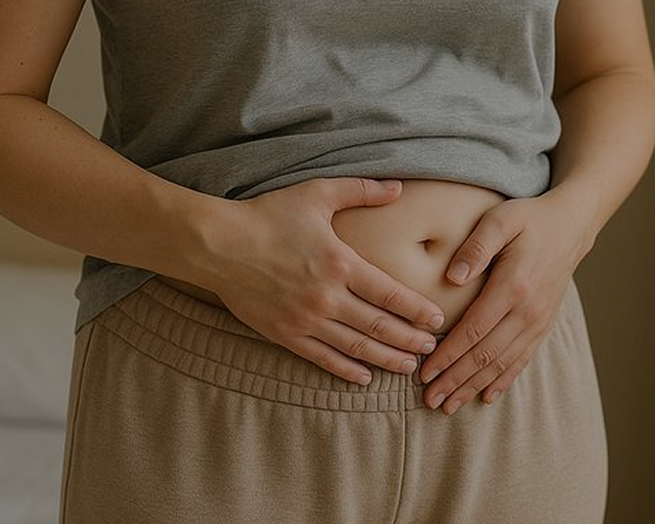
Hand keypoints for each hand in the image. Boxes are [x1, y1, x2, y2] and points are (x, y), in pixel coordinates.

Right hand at [200, 178, 445, 385]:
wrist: (217, 244)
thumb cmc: (268, 215)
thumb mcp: (317, 193)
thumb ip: (362, 190)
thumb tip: (398, 187)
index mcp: (341, 263)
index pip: (391, 294)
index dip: (418, 310)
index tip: (437, 319)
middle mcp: (328, 297)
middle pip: (380, 326)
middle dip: (410, 340)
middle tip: (431, 349)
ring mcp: (306, 319)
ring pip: (356, 347)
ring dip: (386, 359)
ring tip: (408, 366)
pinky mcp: (285, 334)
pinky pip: (322, 358)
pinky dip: (346, 370)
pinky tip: (364, 378)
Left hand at [419, 191, 596, 413]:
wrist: (571, 224)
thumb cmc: (529, 218)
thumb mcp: (500, 220)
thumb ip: (476, 246)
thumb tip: (453, 277)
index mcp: (513, 286)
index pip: (474, 330)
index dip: (448, 355)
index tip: (425, 373)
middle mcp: (529, 310)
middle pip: (486, 355)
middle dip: (456, 380)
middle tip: (430, 401)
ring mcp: (539, 320)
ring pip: (503, 363)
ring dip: (474, 386)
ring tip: (450, 406)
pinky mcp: (544, 324)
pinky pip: (522, 359)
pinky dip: (504, 380)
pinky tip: (487, 396)